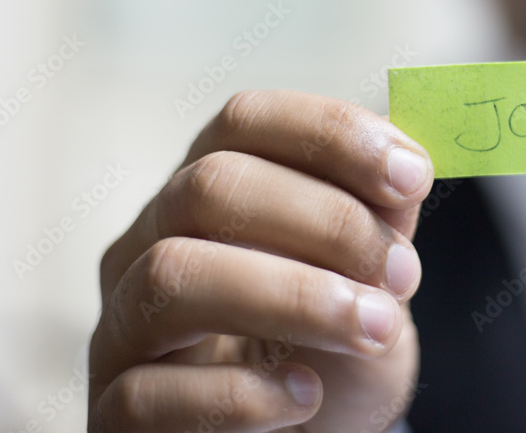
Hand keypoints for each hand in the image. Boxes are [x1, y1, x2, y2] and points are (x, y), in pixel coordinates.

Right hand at [87, 90, 433, 431]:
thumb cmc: (324, 348)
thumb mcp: (365, 277)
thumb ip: (380, 220)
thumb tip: (405, 172)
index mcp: (209, 189)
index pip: (246, 121)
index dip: (331, 135)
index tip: (412, 175)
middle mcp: (149, 241)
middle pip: (209, 187)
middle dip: (327, 223)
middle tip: (404, 273)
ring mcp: (123, 325)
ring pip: (171, 275)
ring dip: (294, 297)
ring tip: (373, 328)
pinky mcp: (114, 412)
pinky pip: (148, 394)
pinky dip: (240, 395)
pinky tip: (304, 397)